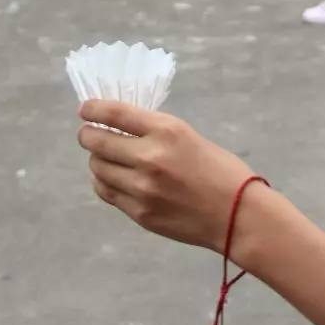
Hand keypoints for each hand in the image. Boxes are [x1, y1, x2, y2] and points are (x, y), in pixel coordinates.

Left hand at [78, 100, 254, 252]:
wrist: (238, 215)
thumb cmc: (222, 171)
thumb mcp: (190, 137)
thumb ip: (155, 133)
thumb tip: (120, 129)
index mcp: (167, 131)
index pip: (115, 114)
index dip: (93, 109)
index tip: (85, 109)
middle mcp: (150, 157)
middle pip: (97, 142)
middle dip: (88, 136)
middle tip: (88, 135)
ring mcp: (142, 188)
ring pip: (98, 168)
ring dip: (97, 160)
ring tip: (105, 159)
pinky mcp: (139, 213)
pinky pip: (107, 192)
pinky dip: (105, 182)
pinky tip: (113, 179)